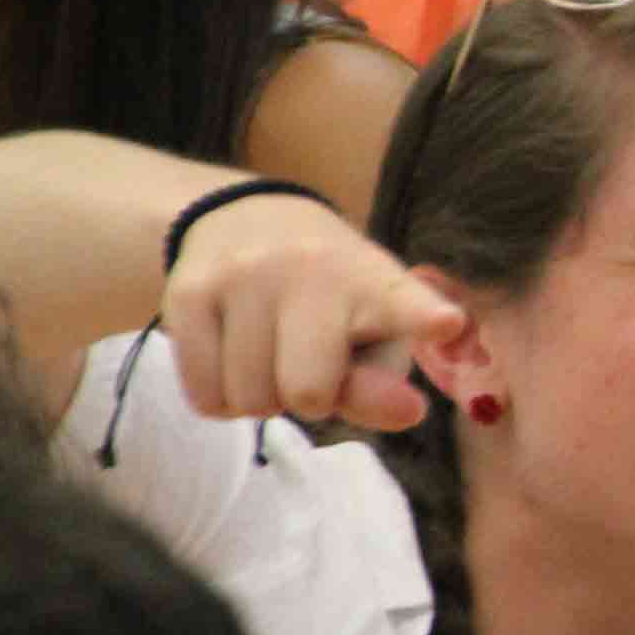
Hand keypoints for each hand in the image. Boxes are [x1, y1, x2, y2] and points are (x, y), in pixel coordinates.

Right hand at [162, 191, 460, 431]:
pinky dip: (223, 399)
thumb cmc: (331, 302)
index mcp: (374, 281)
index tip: (447, 323)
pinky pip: (205, 397)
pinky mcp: (188, 292)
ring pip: (249, 400)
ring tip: (272, 352)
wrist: (241, 221)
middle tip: (311, 362)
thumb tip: (409, 413)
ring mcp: (243, 276)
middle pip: (308, 393)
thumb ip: (385, 387)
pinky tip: (235, 357)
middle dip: (310, 399)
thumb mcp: (373, 338)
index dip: (424, 316)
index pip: (403, 303)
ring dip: (263, 397)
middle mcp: (310, 269)